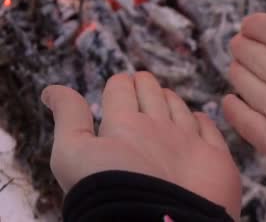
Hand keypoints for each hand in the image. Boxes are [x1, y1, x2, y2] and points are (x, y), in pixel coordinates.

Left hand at [43, 72, 240, 219]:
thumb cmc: (116, 187)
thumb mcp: (75, 151)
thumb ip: (69, 117)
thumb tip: (49, 91)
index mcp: (126, 128)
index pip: (122, 93)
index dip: (121, 84)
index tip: (122, 82)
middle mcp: (156, 135)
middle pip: (152, 97)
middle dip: (147, 86)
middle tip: (143, 81)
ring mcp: (185, 145)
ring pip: (179, 111)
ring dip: (171, 100)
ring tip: (164, 94)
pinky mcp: (214, 157)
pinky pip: (209, 131)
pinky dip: (202, 122)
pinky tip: (197, 118)